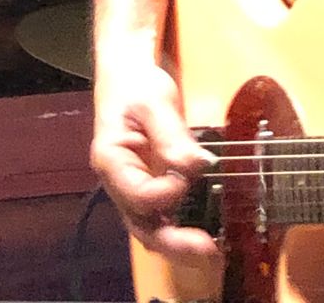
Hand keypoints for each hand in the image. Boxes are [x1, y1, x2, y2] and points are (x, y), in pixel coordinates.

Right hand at [90, 63, 217, 258]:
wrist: (129, 73)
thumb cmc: (136, 83)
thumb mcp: (154, 101)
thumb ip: (172, 135)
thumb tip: (199, 165)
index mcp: (111, 161)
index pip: (138, 194)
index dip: (167, 192)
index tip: (193, 173)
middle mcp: (120, 183)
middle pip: (142, 225)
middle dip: (175, 242)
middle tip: (208, 249)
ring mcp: (135, 188)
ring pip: (153, 227)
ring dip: (180, 241)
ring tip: (212, 249)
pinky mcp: (152, 185)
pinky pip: (164, 214)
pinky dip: (183, 225)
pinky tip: (207, 229)